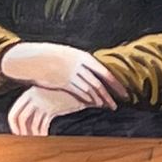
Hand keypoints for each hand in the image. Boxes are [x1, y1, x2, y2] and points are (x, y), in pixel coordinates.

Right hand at [0, 40, 116, 106]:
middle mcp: (81, 66)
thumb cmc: (56, 56)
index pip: (106, 73)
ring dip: (101, 98)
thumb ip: (84, 64)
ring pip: (90, 89)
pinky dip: (87, 98)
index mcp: (85, 58)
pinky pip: (78, 92)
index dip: (117, 84)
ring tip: (109, 105)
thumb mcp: (72, 56)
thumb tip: (94, 70)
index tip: (125, 92)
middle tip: (122, 100)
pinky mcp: (63, 82)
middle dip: (112, 93)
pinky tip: (94, 104)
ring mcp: (72, 74)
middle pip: (101, 82)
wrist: (36, 57)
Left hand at [7, 84, 91, 135]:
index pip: (13, 113)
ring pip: (32, 124)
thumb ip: (32, 107)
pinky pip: (43, 124)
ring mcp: (42, 101)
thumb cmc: (59, 96)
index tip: (17, 135)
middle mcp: (32, 96)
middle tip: (24, 140)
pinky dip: (43, 132)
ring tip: (37, 139)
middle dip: (21, 131)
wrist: (79, 88)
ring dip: (33, 134)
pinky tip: (45, 135)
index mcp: (27, 94)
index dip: (13, 126)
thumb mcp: (43, 98)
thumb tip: (21, 126)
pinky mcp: (52, 107)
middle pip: (20, 118)